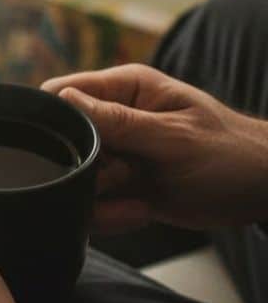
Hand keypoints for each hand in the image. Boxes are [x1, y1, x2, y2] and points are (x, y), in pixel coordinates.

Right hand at [43, 63, 267, 232]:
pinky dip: (110, 214)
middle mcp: (114, 117)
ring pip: (76, 176)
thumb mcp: (174, 138)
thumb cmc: (232, 155)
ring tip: (138, 202)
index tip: (73, 148)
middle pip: (64, 141)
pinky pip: (93, 201)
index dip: (56, 119)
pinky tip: (140, 212)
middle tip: (122, 178)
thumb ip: (119, 121)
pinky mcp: (120, 184)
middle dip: (86, 167)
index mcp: (125, 88)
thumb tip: (64, 97)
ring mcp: (116, 153)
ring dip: (99, 196)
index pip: (64, 92)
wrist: (261, 194)